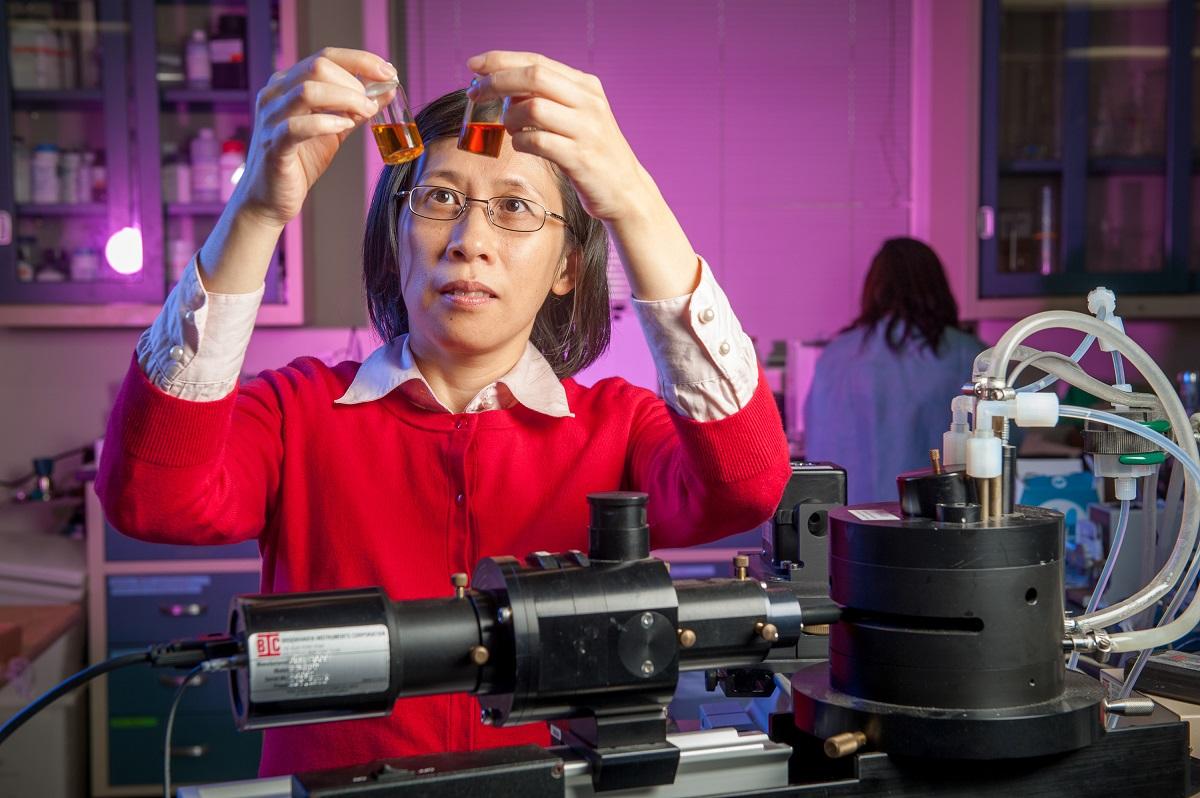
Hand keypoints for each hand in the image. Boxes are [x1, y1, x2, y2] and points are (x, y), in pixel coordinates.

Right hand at [234, 47, 396, 227]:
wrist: (270, 199)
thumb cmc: (300, 162)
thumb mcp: (335, 129)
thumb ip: (356, 109)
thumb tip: (386, 90)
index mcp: (289, 85)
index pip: (326, 56)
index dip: (360, 60)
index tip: (388, 72)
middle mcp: (276, 94)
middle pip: (318, 66)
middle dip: (355, 82)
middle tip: (373, 104)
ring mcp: (271, 118)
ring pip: (308, 90)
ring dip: (345, 98)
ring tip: (364, 113)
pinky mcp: (273, 145)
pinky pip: (297, 126)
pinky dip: (326, 123)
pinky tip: (343, 126)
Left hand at [465, 51, 646, 223]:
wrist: (626, 190)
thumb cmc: (592, 153)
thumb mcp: (577, 117)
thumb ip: (548, 98)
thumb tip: (502, 87)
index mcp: (586, 86)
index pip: (537, 61)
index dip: (501, 60)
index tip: (474, 65)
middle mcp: (589, 102)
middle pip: (533, 77)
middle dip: (497, 82)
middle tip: (476, 94)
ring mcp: (587, 129)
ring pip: (533, 107)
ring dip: (510, 117)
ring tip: (510, 129)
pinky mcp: (581, 157)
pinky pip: (538, 142)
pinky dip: (521, 142)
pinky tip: (522, 145)